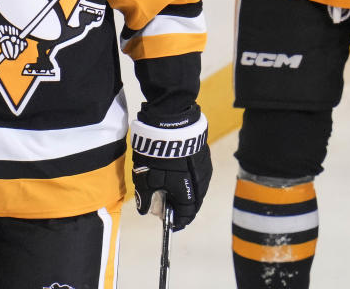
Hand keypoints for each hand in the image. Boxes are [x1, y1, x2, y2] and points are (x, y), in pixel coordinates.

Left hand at [131, 105, 211, 230]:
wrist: (171, 125)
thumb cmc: (156, 155)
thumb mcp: (145, 177)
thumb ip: (145, 196)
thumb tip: (144, 211)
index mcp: (188, 194)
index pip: (186, 215)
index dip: (177, 221)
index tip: (170, 224)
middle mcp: (201, 185)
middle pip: (193, 202)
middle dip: (181, 207)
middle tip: (168, 207)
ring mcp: (205, 169)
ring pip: (196, 188)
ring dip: (184, 192)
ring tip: (170, 190)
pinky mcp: (204, 156)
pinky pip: (197, 174)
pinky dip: (187, 179)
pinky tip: (177, 174)